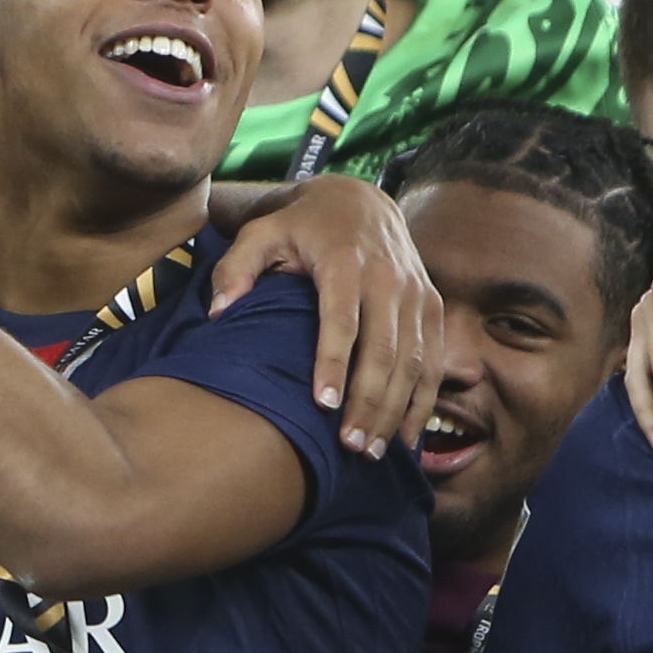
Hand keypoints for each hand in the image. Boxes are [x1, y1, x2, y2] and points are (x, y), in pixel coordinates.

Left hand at [206, 177, 429, 460]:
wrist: (359, 199)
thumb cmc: (301, 224)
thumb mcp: (261, 232)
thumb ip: (235, 268)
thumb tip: (219, 312)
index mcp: (345, 260)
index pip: (341, 319)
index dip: (334, 363)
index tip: (324, 405)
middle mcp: (388, 276)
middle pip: (383, 348)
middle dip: (369, 401)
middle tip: (349, 446)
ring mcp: (415, 292)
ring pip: (413, 360)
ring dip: (394, 409)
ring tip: (371, 452)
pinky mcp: (432, 306)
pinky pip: (432, 360)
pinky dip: (421, 401)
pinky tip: (403, 438)